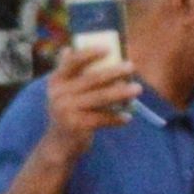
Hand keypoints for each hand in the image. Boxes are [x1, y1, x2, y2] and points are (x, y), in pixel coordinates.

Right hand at [37, 34, 143, 149]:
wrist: (58, 145)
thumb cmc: (66, 113)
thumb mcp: (62, 93)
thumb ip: (67, 73)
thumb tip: (70, 48)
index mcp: (56, 81)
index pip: (72, 62)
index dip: (89, 54)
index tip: (108, 49)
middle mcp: (59, 94)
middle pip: (92, 79)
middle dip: (114, 72)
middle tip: (132, 66)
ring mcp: (67, 110)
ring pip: (100, 98)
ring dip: (121, 93)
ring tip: (137, 89)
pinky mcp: (77, 125)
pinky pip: (103, 118)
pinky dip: (116, 118)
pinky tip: (128, 117)